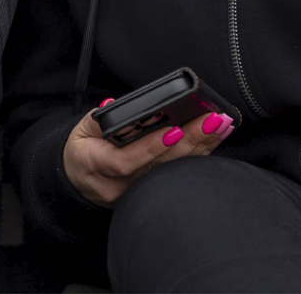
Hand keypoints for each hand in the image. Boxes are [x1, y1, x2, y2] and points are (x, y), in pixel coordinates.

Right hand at [63, 103, 234, 205]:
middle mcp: (120, 186)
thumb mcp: (81, 131)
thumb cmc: (83, 152)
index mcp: (97, 167)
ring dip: (201, 147)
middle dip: (189, 141)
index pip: (126, 161)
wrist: (80, 182)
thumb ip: (99, 119)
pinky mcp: (153, 194)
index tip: (175, 130)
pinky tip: (214, 140)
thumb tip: (115, 106)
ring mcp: (138, 194)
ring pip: (173, 172)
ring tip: (220, 126)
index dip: (152, 147)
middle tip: (211, 121)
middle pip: (160, 167)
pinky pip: (177, 174)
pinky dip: (198, 155)